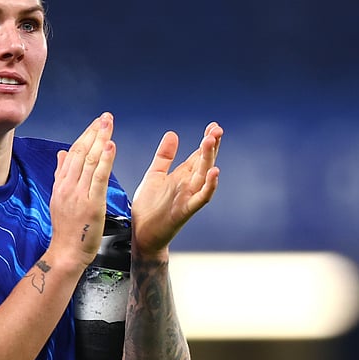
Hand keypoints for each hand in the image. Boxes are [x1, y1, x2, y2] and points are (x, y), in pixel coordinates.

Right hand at [48, 112, 116, 269]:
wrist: (66, 252)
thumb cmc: (67, 229)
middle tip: (105, 117)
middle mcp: (68, 186)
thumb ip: (61, 175)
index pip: (73, 153)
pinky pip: (99, 178)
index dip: (85, 136)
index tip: (96, 123)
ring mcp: (79, 194)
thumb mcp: (59, 198)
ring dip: (100, 140)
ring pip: (90, 161)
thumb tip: (62, 154)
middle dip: (94, 132)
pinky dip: (105, 160)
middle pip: (81, 153)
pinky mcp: (92, 203)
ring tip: (108, 124)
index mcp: (61, 184)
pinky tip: (110, 146)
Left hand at [130, 121, 222, 256]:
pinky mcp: (185, 210)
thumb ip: (164, 156)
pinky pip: (201, 198)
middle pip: (204, 162)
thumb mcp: (154, 175)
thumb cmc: (149, 207)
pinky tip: (214, 172)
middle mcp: (189, 185)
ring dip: (209, 159)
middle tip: (217, 129)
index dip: (206, 141)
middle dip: (211, 146)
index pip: (198, 155)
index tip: (214, 125)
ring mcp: (189, 197)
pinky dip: (209, 186)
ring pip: (204, 176)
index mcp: (182, 176)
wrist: (140, 234)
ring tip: (211, 140)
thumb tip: (173, 133)